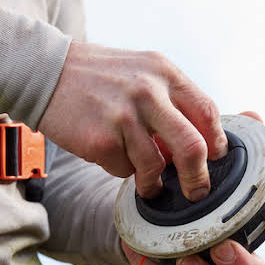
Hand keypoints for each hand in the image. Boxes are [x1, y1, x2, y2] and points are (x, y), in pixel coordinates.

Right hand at [39, 41, 227, 199]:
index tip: (214, 161)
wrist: (47, 73)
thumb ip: (169, 101)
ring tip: (147, 183)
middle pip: (192, 147)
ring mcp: (124, 116)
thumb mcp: (141, 72)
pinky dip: (121, 170)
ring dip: (153, 182)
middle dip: (197, 178)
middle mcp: (148, 92)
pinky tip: (109, 155)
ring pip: (155, 166)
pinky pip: (124, 170)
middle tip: (196, 192)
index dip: (216, 143)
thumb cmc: (98, 78)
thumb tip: (195, 144)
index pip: (207, 113)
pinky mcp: (101, 140)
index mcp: (164, 73)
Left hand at [121, 111, 264, 264]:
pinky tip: (149, 260)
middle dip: (243, 263)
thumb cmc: (185, 178)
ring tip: (187, 260)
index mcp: (249, 219)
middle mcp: (236, 250)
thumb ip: (227, 139)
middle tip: (222, 247)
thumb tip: (253, 117)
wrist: (141, 202)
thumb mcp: (202, 155)